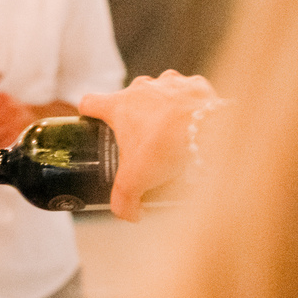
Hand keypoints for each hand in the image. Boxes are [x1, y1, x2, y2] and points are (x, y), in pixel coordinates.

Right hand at [79, 70, 219, 221]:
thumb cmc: (166, 148)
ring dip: (162, 107)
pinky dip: (189, 106)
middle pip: (128, 99)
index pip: (90, 102)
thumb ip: (124, 201)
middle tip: (141, 141)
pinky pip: (188, 92)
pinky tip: (194, 124)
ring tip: (171, 131)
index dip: (88, 113)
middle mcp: (142, 88)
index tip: (92, 124)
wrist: (208, 131)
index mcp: (120, 105)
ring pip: (159, 92)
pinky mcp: (195, 84)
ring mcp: (170, 82)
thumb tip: (128, 215)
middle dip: (133, 117)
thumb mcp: (136, 180)